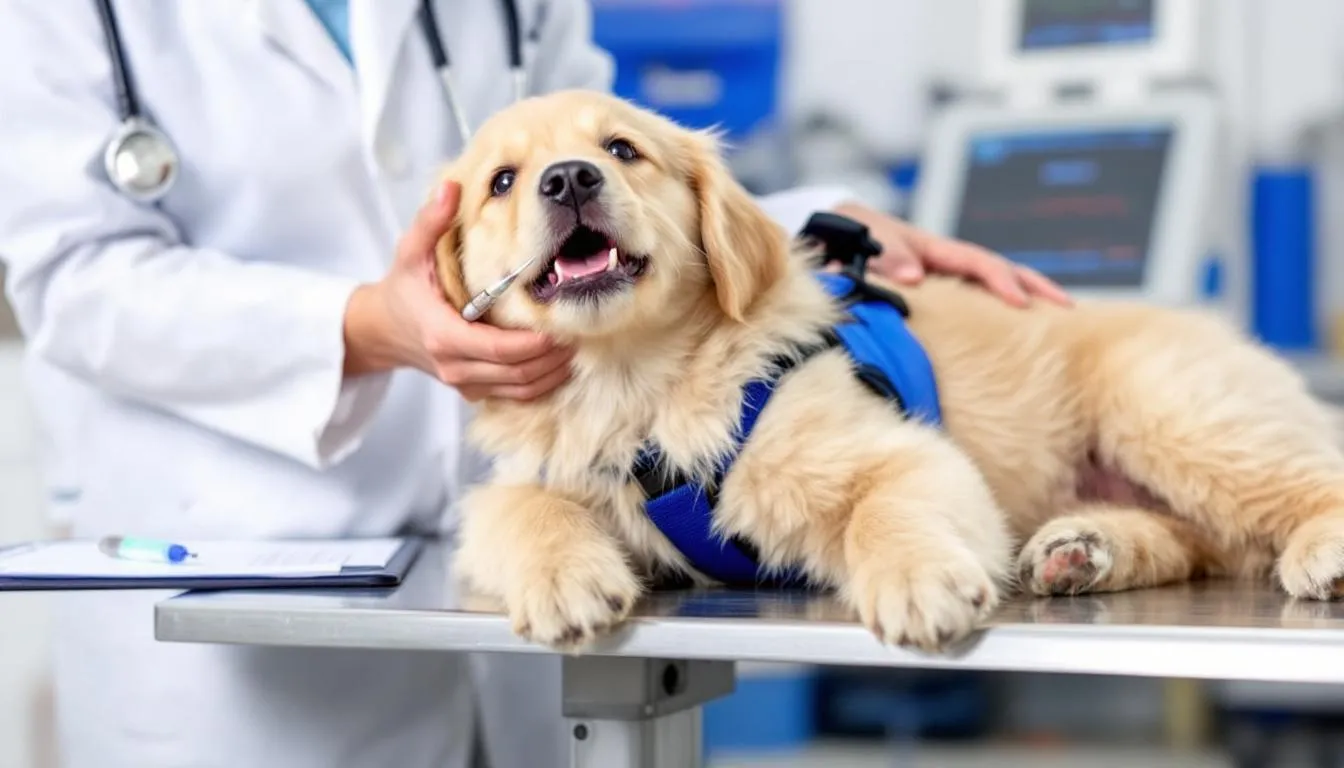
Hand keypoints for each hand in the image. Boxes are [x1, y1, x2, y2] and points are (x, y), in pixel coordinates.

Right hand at [343, 181, 574, 400]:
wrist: (382, 329)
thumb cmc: (402, 288)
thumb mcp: (410, 251)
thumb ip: (431, 221)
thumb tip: (450, 187)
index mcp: (442, 335)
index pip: (497, 349)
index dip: (533, 344)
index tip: (559, 328)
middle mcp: (454, 366)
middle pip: (515, 373)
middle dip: (552, 358)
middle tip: (579, 335)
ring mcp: (463, 383)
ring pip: (519, 389)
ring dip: (552, 374)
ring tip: (576, 349)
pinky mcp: (471, 389)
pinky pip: (513, 394)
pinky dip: (540, 383)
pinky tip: (559, 363)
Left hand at [833, 202, 1071, 307]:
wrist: (833, 233)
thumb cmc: (850, 233)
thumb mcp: (864, 236)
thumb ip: (885, 253)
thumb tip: (914, 276)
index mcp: (934, 250)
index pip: (979, 263)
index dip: (1001, 281)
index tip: (1020, 303)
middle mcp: (946, 264)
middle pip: (1001, 272)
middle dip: (1036, 288)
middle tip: (1068, 311)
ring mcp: (944, 280)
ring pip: (991, 290)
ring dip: (1024, 304)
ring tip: (1055, 329)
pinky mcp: (935, 299)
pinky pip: (972, 307)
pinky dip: (995, 319)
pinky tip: (1010, 341)